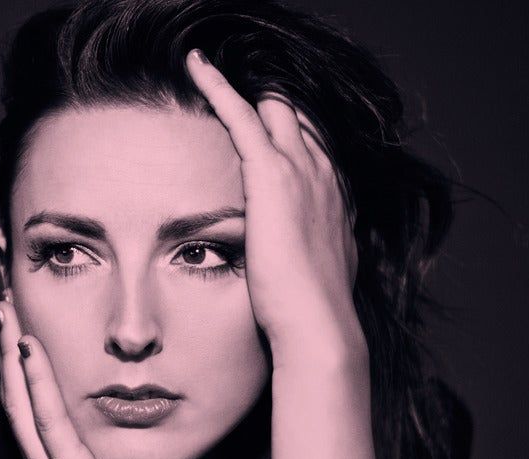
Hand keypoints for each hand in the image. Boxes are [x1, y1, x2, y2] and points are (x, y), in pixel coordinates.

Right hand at [0, 299, 184, 458]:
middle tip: (3, 305)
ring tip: (7, 312)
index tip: (20, 330)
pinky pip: (49, 421)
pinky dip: (36, 380)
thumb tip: (122, 454)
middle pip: (14, 401)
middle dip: (7, 351)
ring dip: (12, 353)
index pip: (28, 414)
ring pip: (21, 403)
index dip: (18, 370)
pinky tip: (30, 347)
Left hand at [186, 49, 364, 369]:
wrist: (317, 324)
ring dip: (242, 85)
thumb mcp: (313, 272)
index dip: (287, 129)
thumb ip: (304, 251)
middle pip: (296, 116)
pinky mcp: (272, 173)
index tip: (264, 120)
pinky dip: (217, 85)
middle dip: (269, 99)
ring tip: (207, 65)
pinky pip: (241, 113)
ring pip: (272, 105)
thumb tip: (294, 259)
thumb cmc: (308, 311)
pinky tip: (196, 66)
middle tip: (235, 85)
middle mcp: (322, 174)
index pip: (311, 145)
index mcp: (332, 197)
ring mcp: (300, 170)